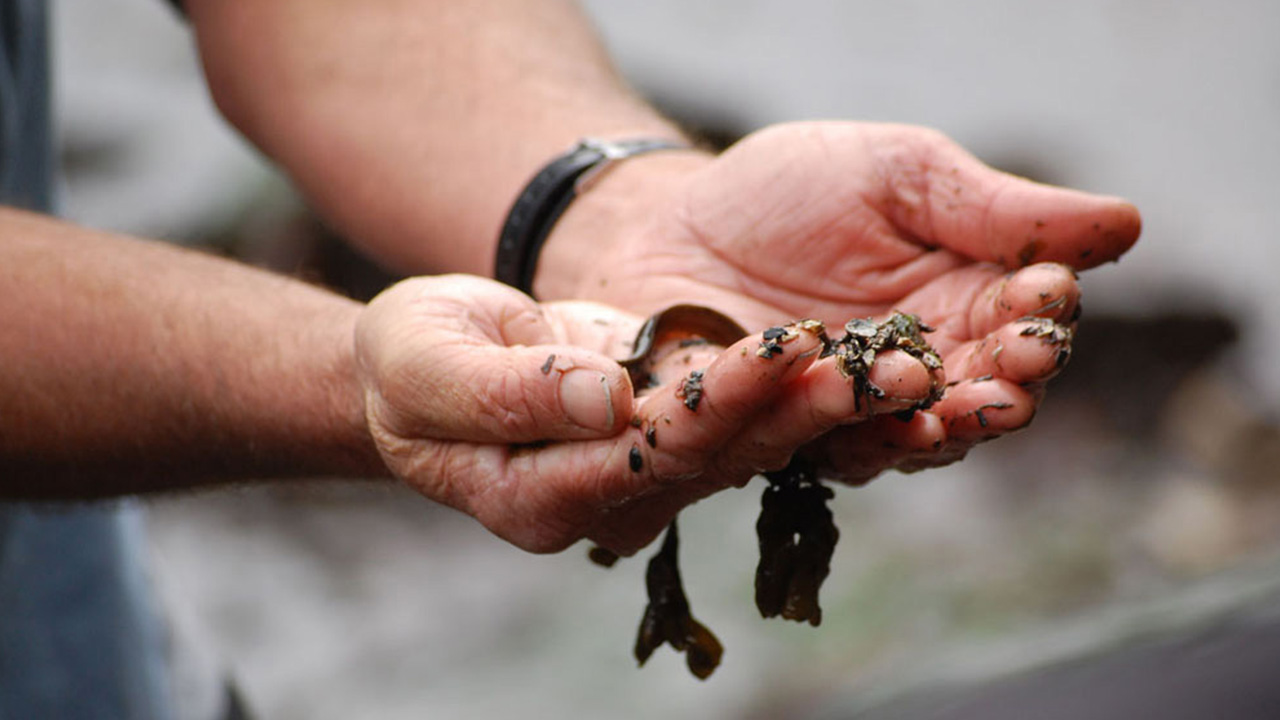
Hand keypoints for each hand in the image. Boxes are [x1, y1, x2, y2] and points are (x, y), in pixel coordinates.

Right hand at [354, 275, 935, 552]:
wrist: (426, 357)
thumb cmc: (405, 364)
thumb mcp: (425, 367)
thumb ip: (505, 391)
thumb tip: (606, 400)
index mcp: (540, 499)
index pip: (641, 461)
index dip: (716, 412)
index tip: (780, 358)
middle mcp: (607, 497)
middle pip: (715, 459)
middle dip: (798, 412)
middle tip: (882, 369)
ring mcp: (643, 464)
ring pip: (745, 439)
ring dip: (820, 402)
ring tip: (899, 360)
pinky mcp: (670, 423)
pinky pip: (742, 409)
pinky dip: (798, 384)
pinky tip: (860, 353)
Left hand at [536, 121, 1141, 481]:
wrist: (664, 222)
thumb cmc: (787, 191)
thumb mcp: (898, 175)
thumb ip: (993, 210)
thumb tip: (1125, 223)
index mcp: (959, 308)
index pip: (1019, 326)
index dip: (1037, 320)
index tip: (1047, 301)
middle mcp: (915, 376)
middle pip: (975, 398)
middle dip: (998, 386)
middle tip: (1014, 371)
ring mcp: (846, 417)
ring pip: (903, 436)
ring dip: (929, 422)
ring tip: (941, 400)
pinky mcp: (777, 440)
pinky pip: (812, 446)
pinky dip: (835, 430)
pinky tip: (850, 406)